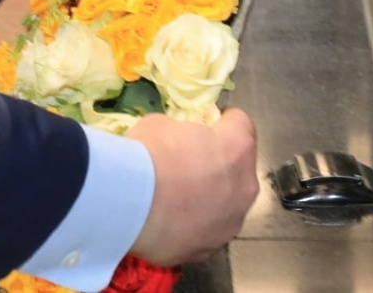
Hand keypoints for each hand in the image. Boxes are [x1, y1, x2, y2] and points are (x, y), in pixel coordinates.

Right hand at [126, 109, 258, 266]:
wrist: (127, 204)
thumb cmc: (147, 154)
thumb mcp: (161, 124)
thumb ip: (180, 134)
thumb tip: (178, 143)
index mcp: (237, 148)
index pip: (241, 124)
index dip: (224, 122)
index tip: (210, 123)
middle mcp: (244, 187)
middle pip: (239, 170)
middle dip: (219, 165)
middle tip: (188, 164)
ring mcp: (230, 224)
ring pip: (227, 206)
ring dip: (210, 200)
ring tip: (176, 199)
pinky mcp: (209, 250)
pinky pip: (206, 232)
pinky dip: (192, 227)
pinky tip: (168, 222)